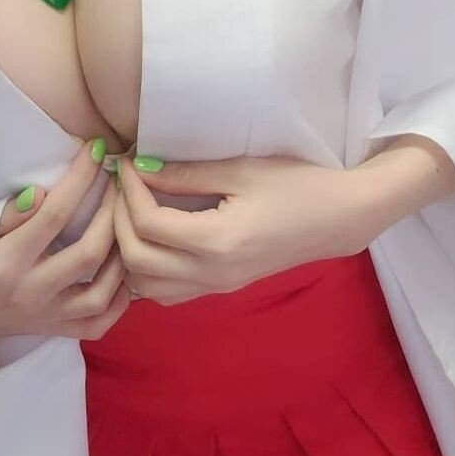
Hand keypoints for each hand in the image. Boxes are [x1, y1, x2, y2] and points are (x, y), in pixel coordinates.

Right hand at [0, 142, 129, 343]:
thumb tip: (39, 192)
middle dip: (112, 212)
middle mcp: (32, 292)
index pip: (54, 215)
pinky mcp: (56, 333)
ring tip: (127, 224)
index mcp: (8, 262)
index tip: (97, 149)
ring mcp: (47, 317)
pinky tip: (125, 271)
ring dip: (122, 256)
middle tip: (120, 183)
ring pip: (101, 294)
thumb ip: (8, 214)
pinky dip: (120, 299)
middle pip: (88, 252)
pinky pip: (99, 324)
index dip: (81, 178)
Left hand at [114, 154, 365, 305]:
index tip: (126, 162)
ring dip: (128, 250)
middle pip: (137, 261)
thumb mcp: (239, 170)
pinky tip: (151, 236)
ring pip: (145, 287)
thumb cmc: (295, 185)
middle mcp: (211, 275)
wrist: (336, 218)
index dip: (129, 191)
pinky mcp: (220, 290)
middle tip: (123, 186)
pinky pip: (166, 292)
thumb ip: (185, 174)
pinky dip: (146, 269)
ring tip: (132, 210)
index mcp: (217, 243)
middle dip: (118, 221)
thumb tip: (139, 168)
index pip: (149, 224)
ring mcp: (215, 288)